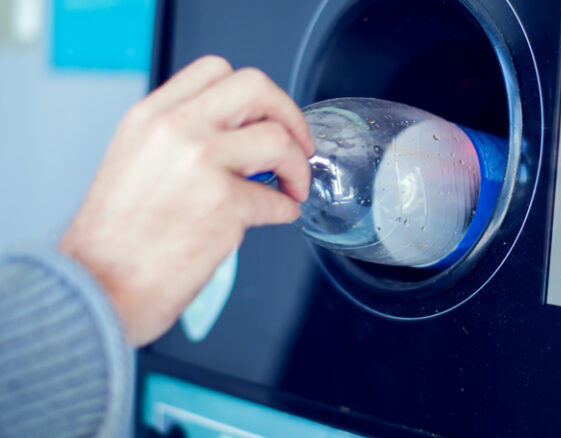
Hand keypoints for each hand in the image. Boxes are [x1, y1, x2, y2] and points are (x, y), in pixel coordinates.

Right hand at [59, 56, 314, 345]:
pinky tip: (276, 216)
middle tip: (300, 144)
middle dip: (291, 115)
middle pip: (257, 88)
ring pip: (280, 139)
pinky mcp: (226, 203)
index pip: (216, 71)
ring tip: (293, 187)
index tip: (269, 117)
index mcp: (150, 116)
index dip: (256, 94)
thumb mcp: (134, 161)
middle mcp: (176, 129)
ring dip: (299, 167)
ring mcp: (203, 162)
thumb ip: (178, 138)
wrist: (97, 287)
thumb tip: (235, 136)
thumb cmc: (114, 240)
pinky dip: (287, 209)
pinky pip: (278, 198)